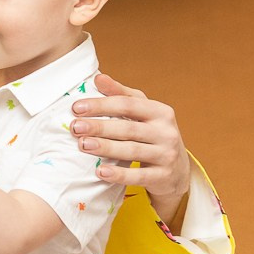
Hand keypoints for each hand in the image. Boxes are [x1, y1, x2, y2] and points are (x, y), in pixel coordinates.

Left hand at [74, 73, 191, 209]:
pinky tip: (101, 172)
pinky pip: (139, 176)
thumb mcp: (143, 112)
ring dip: (106, 147)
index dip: (101, 105)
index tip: (77, 107)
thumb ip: (121, 95)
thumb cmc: (153, 134)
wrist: (178, 169)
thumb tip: (98, 78)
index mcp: (160, 111)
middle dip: (99, 127)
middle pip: (128, 127)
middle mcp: (166, 132)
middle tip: (75, 127)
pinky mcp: (163, 176)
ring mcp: (167, 155)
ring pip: (132, 150)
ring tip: (83, 145)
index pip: (128, 104)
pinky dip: (119, 174)